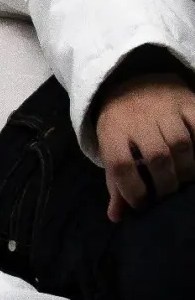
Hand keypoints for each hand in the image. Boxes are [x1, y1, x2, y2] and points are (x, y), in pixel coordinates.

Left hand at [94, 73, 194, 222]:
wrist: (132, 82)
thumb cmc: (122, 125)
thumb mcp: (111, 149)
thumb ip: (116, 183)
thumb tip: (115, 217)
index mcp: (111, 131)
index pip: (121, 165)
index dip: (133, 190)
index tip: (142, 204)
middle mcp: (137, 117)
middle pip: (157, 156)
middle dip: (166, 183)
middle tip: (168, 193)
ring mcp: (163, 107)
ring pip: (181, 144)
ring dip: (187, 170)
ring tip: (185, 181)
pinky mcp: (187, 101)